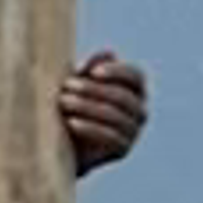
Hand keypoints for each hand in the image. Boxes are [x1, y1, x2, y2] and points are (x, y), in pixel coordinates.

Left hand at [61, 53, 147, 174]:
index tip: (93, 72)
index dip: (117, 72)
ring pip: (116, 116)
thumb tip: (109, 53)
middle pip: (123, 97)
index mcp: (134, 89)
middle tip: (66, 86)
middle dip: (93, 90)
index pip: (136, 76)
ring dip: (87, 107)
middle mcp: (139, 110)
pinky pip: (111, 138)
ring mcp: (134, 131)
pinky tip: (72, 122)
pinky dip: (90, 129)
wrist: (63, 143)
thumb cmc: (71, 105)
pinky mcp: (124, 149)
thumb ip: (92, 69)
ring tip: (63, 101)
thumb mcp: (78, 84)